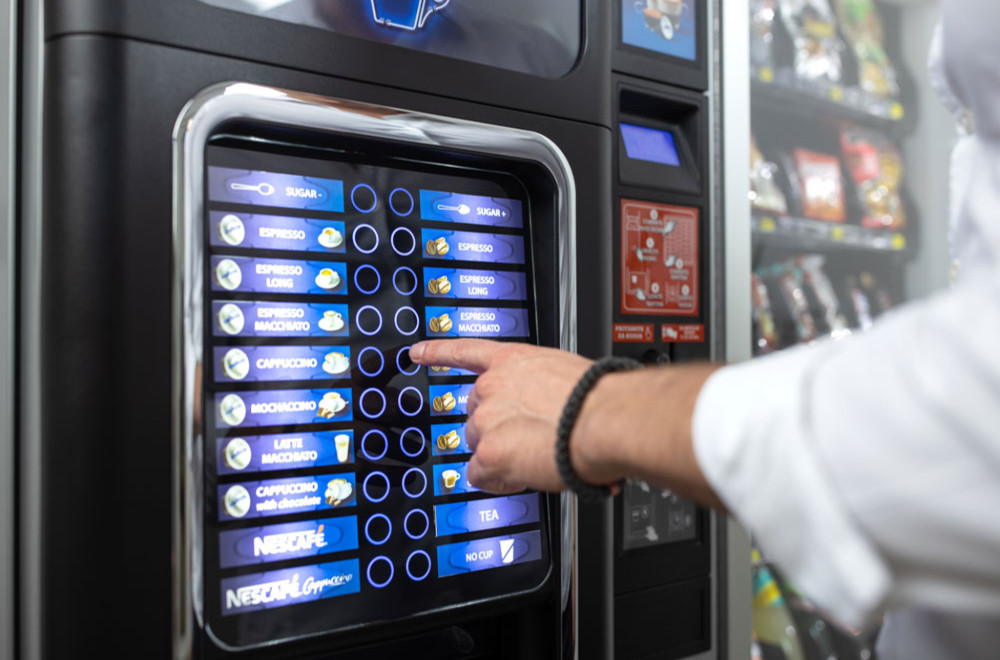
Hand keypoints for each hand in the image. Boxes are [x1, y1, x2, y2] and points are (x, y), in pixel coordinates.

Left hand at [410, 339, 600, 493]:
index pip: (465, 352)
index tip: (417, 352)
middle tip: (528, 440)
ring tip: (536, 457)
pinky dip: (499, 480)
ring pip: (477, 445)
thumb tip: (552, 408)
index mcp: (515, 360)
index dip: (438, 353)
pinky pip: (480, 475)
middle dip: (496, 429)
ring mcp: (486, 418)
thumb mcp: (568, 374)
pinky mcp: (488, 451)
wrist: (605, 420)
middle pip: (474, 413)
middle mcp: (494, 385)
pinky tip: (522, 475)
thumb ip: (544, 387)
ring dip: (499, 455)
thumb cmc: (601, 399)